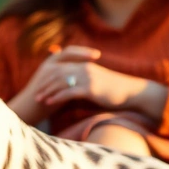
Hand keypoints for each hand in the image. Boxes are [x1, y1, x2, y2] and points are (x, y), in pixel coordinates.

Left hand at [11, 46, 168, 127]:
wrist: (132, 93)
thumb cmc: (117, 91)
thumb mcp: (100, 82)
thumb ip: (87, 82)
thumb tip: (76, 90)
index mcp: (86, 65)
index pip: (63, 68)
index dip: (50, 77)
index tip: (41, 86)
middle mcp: (85, 68)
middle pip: (58, 74)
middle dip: (45, 84)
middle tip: (35, 93)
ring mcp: (87, 77)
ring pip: (61, 82)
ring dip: (48, 91)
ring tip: (38, 99)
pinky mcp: (90, 88)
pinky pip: (69, 92)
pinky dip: (57, 97)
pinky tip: (49, 103)